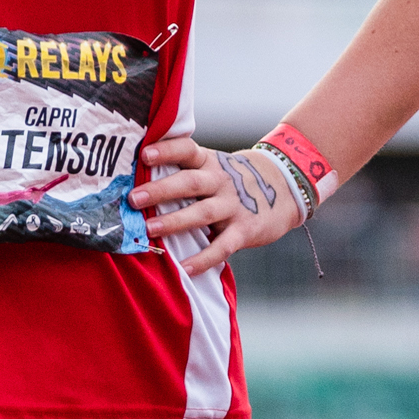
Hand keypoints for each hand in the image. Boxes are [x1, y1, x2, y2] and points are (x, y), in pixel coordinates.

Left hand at [130, 136, 303, 276]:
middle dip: (160, 191)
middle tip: (134, 198)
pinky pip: (222, 246)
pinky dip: (204, 259)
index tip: (145, 155)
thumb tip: (136, 178)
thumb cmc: (231, 179)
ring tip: (150, 230)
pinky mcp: (245, 230)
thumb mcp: (212, 165)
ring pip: (202, 213)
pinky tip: (185, 268)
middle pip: (189, 183)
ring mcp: (233, 205)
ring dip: (175, 222)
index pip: (186, 150)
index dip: (167, 150)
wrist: (285, 186)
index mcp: (208, 161)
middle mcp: (220, 180)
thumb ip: (183, 170)